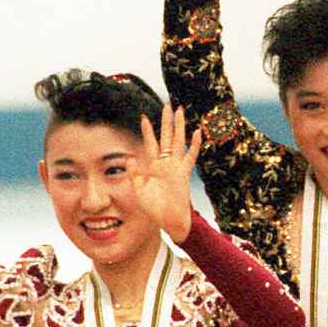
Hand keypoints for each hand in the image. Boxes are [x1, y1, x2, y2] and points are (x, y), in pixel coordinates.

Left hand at [129, 104, 200, 244]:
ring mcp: (176, 167)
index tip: (144, 117)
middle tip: (168, 105)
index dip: (148, 131)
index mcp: (155, 167)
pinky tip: (197, 132)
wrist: (169, 221)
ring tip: (179, 111)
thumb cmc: (154, 209)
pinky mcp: (184, 173)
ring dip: (179, 126)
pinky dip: (194, 145)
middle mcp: (167, 164)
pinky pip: (190, 156)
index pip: (151, 144)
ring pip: (178, 142)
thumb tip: (129, 157)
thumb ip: (134, 173)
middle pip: (167, 137)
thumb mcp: (138, 189)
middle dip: (166, 121)